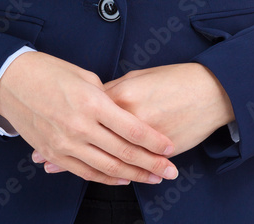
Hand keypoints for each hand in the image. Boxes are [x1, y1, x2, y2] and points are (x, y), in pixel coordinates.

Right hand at [0, 51, 178, 185]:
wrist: (10, 81)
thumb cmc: (48, 71)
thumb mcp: (84, 76)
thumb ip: (106, 97)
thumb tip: (123, 112)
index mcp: (91, 102)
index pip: (132, 128)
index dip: (154, 141)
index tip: (171, 147)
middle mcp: (80, 126)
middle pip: (124, 152)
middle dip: (151, 164)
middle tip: (170, 171)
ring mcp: (66, 143)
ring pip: (107, 168)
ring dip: (133, 176)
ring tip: (153, 179)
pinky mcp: (54, 154)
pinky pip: (85, 173)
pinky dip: (106, 179)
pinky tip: (122, 179)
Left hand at [32, 63, 234, 171]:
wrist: (209, 90)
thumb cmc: (174, 80)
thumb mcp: (139, 78)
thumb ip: (114, 92)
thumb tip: (96, 100)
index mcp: (121, 96)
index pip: (86, 112)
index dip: (64, 124)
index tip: (45, 131)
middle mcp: (127, 118)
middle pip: (90, 138)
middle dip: (65, 152)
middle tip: (44, 161)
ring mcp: (141, 138)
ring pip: (106, 157)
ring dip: (79, 165)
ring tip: (57, 168)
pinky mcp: (155, 153)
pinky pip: (128, 163)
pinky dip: (112, 171)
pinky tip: (100, 175)